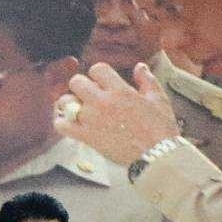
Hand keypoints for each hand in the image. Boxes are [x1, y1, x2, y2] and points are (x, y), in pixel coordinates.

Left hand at [54, 61, 179, 165]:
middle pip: (76, 82)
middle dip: (80, 86)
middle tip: (87, 95)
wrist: (156, 154)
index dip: (97, 74)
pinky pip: (62, 126)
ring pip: (65, 102)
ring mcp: (92, 119)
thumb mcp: (158, 98)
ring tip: (76, 109)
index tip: (101, 82)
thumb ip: (147, 80)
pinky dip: (61, 123)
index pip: (97, 69)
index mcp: (120, 90)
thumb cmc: (160, 127)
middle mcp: (102, 102)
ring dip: (68, 103)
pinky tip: (68, 123)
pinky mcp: (87, 136)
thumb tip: (139, 67)